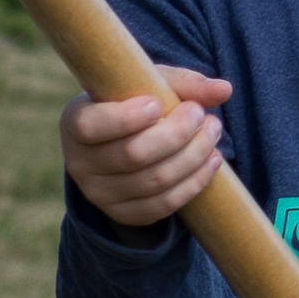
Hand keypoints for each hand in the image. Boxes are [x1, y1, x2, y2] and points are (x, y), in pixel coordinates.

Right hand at [60, 65, 232, 233]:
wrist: (122, 139)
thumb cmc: (132, 101)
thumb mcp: (149, 84)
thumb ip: (183, 83)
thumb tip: (224, 89)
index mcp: (74, 122)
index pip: (92, 126)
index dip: (125, 118)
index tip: (157, 103)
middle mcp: (79, 163)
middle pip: (133, 155)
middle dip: (177, 134)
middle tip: (201, 114)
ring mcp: (99, 194)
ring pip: (154, 181)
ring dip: (193, 156)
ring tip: (212, 132)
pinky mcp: (123, 214)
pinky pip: (162, 206)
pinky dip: (193, 183)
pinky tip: (211, 161)